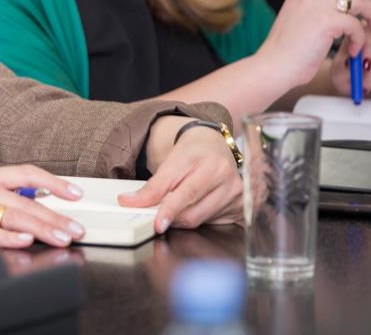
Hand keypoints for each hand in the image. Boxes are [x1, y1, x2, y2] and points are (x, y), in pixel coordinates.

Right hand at [0, 165, 87, 248]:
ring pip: (13, 213)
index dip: (53, 183)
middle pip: (26, 198)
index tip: (75, 193)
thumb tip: (19, 206)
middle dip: (56, 214)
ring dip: (42, 227)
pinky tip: (25, 240)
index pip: (25, 174)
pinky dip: (7, 235)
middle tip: (78, 227)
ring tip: (63, 237)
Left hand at [118, 120, 241, 232]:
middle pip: (193, 212)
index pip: (186, 192)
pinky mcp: (241, 207)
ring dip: (184, 218)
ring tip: (179, 204)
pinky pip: (213, 223)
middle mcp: (228, 178)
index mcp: (210, 163)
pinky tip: (198, 205)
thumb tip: (130, 202)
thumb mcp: (170, 163)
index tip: (157, 224)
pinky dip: (199, 218)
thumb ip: (152, 186)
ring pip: (201, 220)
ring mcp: (237, 194)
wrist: (213, 146)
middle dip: (171, 216)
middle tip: (159, 215)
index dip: (170, 210)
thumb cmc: (192, 153)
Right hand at [256, 0, 370, 91]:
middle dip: (370, 2)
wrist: (273, 66)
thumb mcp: (299, 24)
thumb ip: (317, 13)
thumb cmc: (286, 54)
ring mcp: (317, 5)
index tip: (368, 4)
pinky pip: (356, 25)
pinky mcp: (326, 21)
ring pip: (360, 1)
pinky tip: (354, 50)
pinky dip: (360, 38)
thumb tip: (344, 11)